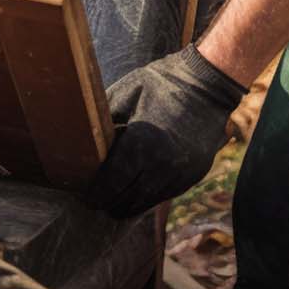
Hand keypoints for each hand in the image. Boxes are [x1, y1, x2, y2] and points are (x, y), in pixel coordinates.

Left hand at [83, 45, 246, 217]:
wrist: (207, 85)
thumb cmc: (159, 84)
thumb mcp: (125, 94)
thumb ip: (102, 122)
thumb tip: (81, 144)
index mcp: (141, 143)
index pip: (110, 185)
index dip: (92, 194)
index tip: (81, 194)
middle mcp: (162, 165)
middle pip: (124, 202)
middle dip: (106, 203)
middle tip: (92, 197)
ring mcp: (180, 174)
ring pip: (144, 204)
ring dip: (125, 203)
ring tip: (111, 194)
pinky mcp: (192, 177)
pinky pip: (162, 196)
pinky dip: (146, 195)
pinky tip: (135, 184)